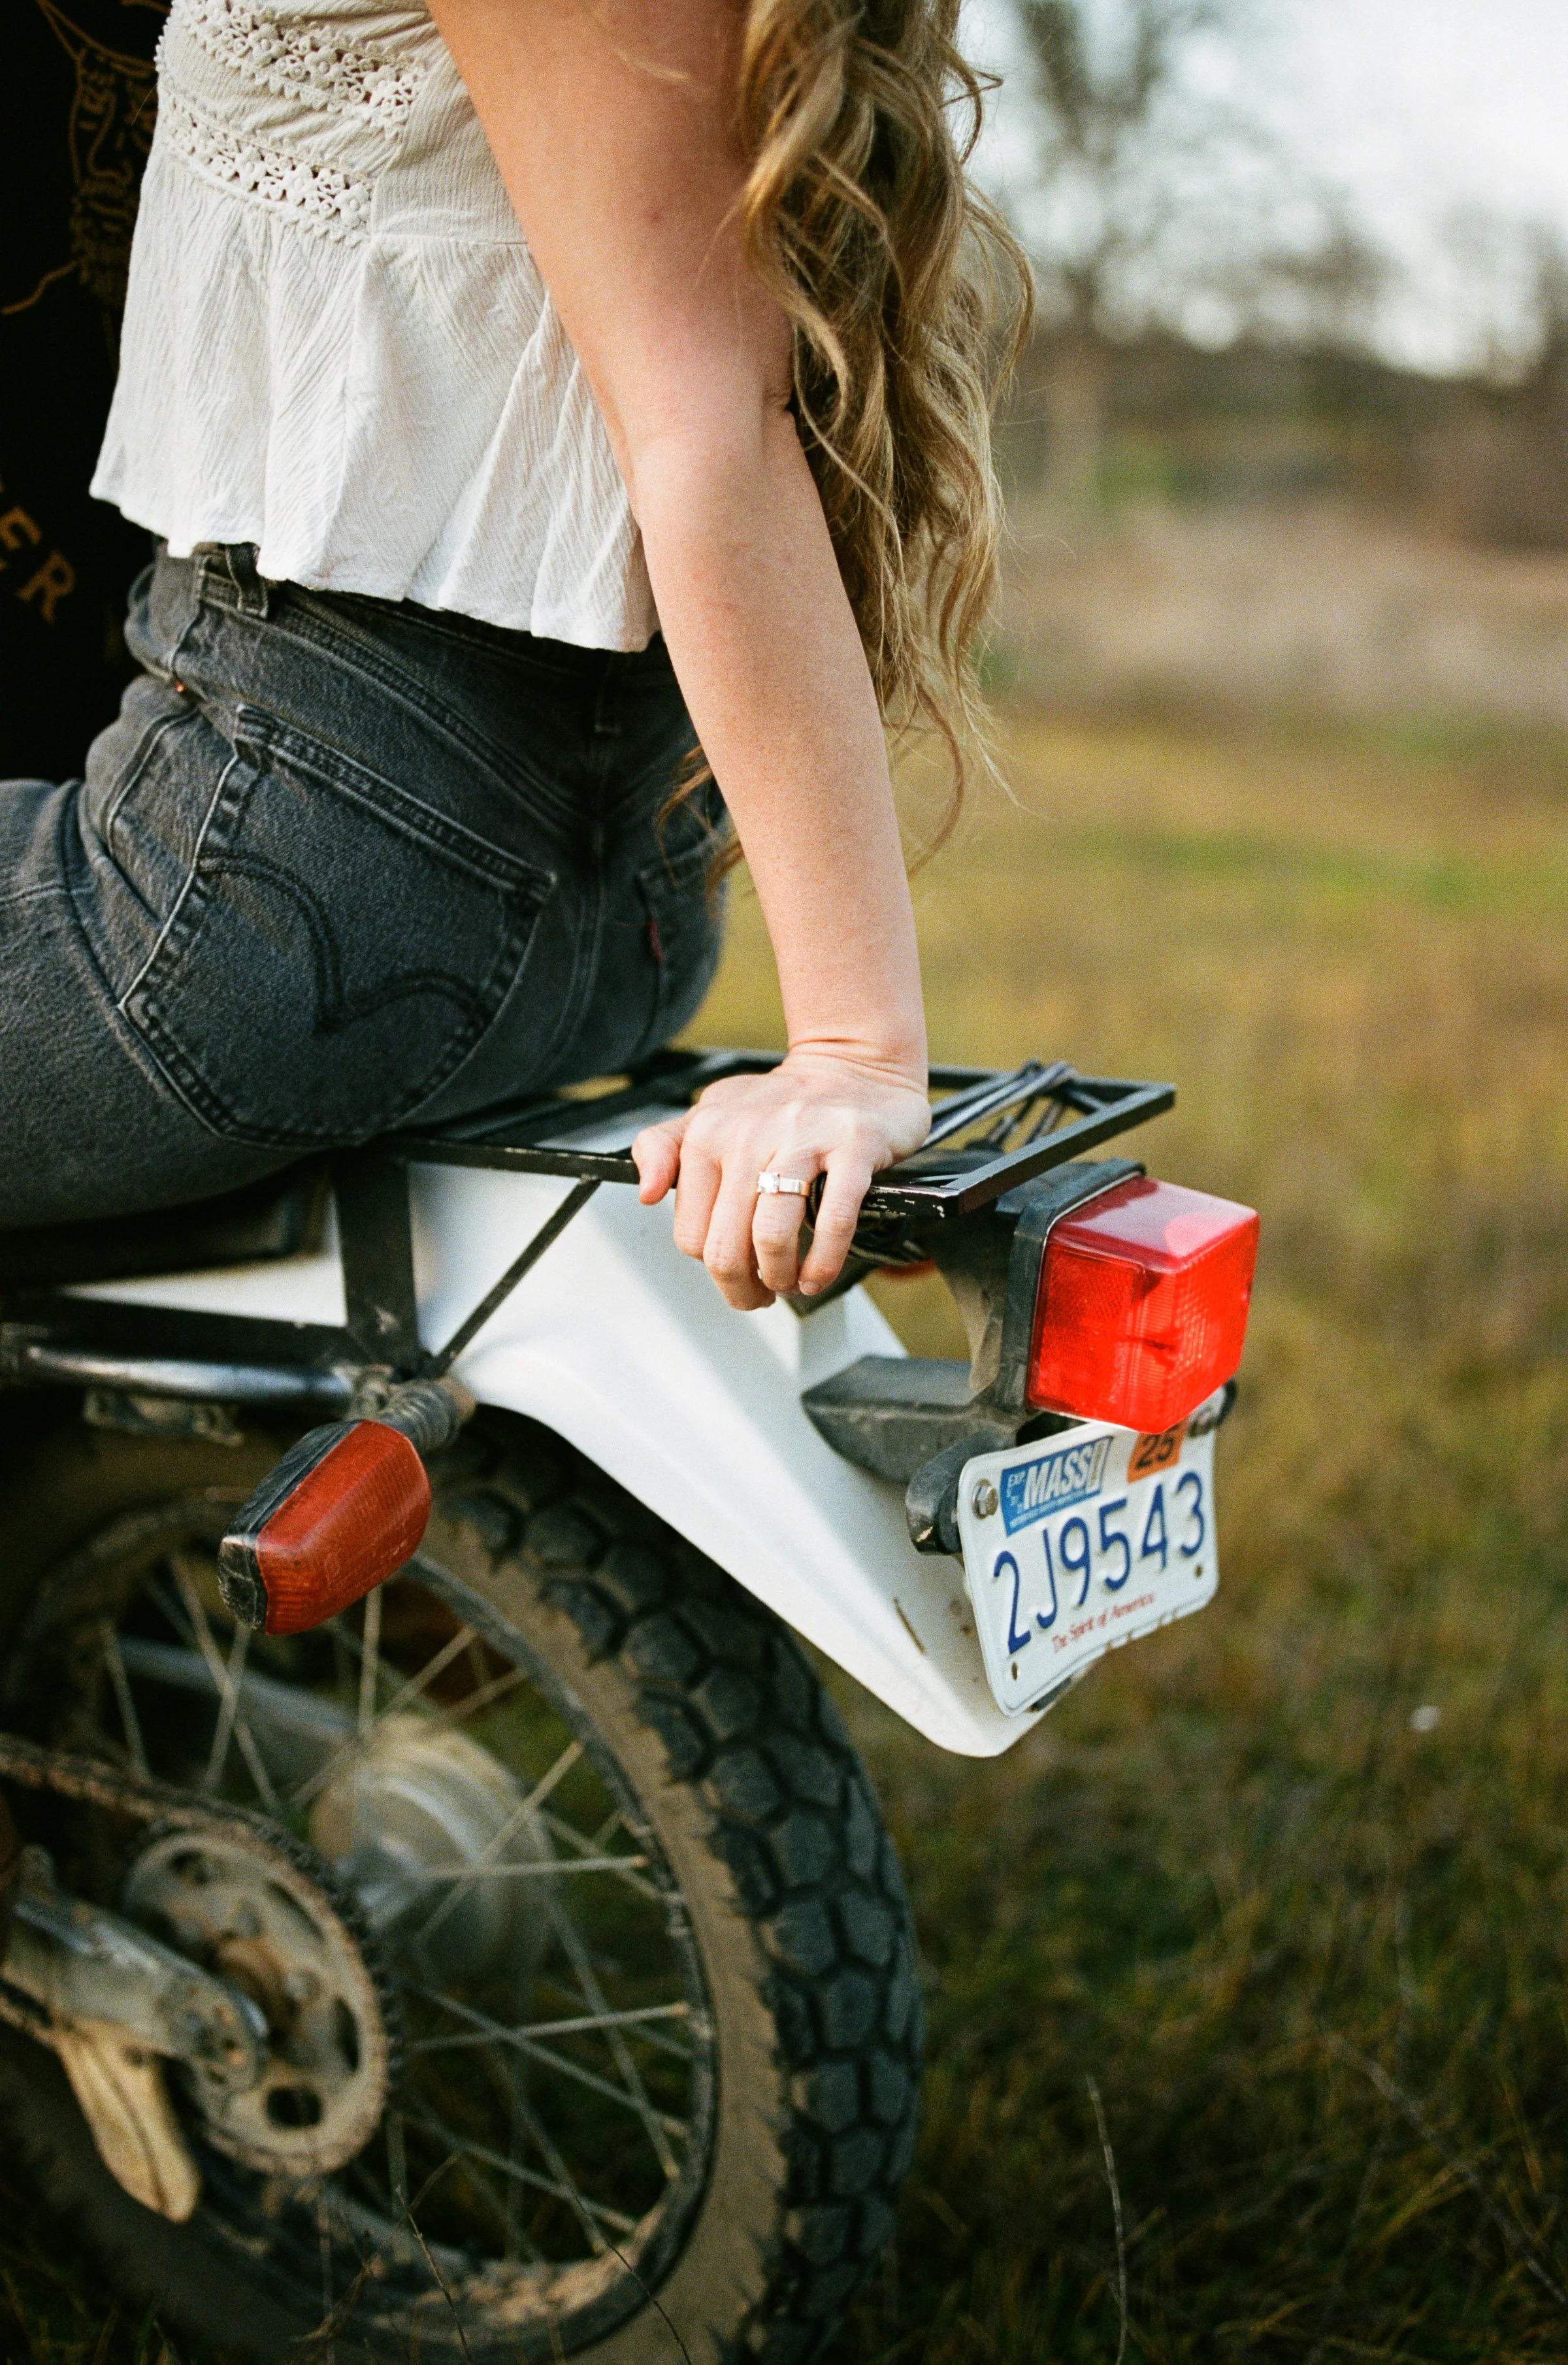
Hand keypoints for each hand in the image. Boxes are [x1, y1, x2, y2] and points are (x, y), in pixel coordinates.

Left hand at [632, 1049, 930, 1309]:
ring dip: (780, 1278)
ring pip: (771, 1236)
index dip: (712, 1266)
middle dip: (743, 1287)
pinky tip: (819, 1274)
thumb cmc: (783, 1103)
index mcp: (709, 1131)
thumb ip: (663, 1148)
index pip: (691, 1233)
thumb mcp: (711, 1113)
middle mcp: (749, 1133)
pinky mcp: (852, 1146)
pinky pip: (833, 1220)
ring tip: (791, 1283)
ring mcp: (802, 1139)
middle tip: (760, 1294)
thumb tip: (647, 1193)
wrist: (856, 1067)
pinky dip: (824, 1262)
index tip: (735, 1273)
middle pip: (726, 1244)